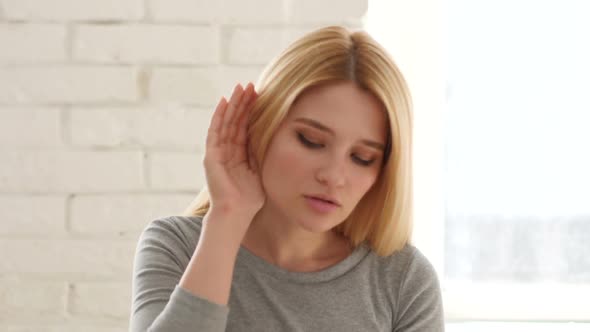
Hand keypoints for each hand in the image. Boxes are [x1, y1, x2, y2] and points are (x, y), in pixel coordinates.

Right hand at [203, 83, 264, 222]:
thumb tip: (273, 137)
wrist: (238, 212)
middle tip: (250, 84)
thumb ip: (261, 153)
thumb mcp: (261, 169)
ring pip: (225, 122)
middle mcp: (227, 150)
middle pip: (235, 121)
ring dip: (233, 104)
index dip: (251, 111)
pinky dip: (219, 116)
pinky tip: (224, 102)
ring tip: (240, 88)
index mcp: (239, 154)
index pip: (245, 127)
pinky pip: (215, 131)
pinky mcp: (211, 155)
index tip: (261, 95)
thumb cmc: (251, 197)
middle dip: (243, 103)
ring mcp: (218, 152)